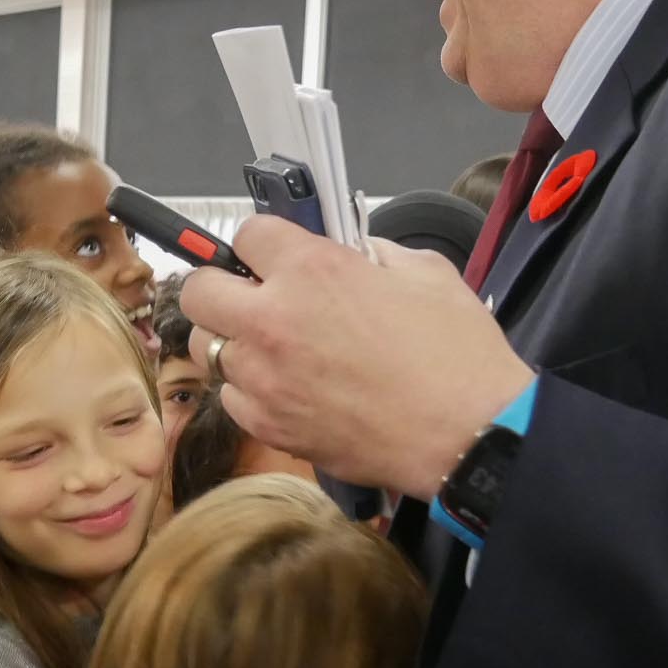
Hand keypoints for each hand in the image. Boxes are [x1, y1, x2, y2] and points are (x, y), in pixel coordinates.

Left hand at [181, 219, 533, 497]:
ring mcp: (265, 378)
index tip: (275, 257)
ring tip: (276, 351)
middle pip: (198, 292)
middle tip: (252, 299)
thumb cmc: (457, 353)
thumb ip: (373, 254)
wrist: (468, 433)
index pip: (246, 234)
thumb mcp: (424, 272)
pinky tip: (288, 390)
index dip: (263, 244)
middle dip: (221, 289)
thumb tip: (351, 255)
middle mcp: (274, 320)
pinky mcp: (269, 425)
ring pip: (210, 349)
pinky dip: (251, 392)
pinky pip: (233, 400)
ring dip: (236, 343)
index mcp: (311, 270)